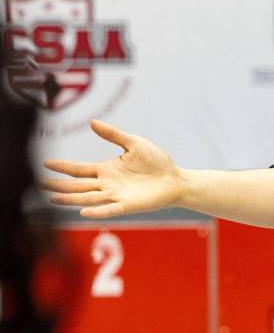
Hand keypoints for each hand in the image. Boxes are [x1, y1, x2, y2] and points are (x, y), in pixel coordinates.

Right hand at [40, 119, 184, 217]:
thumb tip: (93, 123)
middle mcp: (107, 184)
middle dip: (58, 186)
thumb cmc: (156, 162)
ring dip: (70, 199)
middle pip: (77, 186)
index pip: (79, 170)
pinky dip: (97, 210)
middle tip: (38, 184)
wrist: (175, 179)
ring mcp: (116, 196)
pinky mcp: (128, 205)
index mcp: (107, 170)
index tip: (45, 162)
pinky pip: (110, 209)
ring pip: (87, 198)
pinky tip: (83, 210)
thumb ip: (114, 135)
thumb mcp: (134, 144)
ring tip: (52, 199)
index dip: (63, 167)